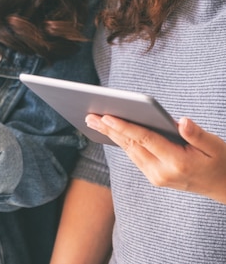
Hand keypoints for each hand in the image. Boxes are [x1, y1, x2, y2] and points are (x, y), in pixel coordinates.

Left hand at [86, 114, 225, 203]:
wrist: (224, 187)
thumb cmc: (221, 161)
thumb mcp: (216, 146)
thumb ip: (197, 134)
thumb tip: (182, 121)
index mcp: (178, 163)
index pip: (145, 140)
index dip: (125, 126)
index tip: (107, 116)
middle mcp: (162, 173)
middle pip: (131, 146)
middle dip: (109, 129)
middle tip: (90, 115)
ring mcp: (156, 178)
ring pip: (129, 151)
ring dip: (111, 135)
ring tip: (94, 121)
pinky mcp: (154, 178)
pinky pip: (134, 156)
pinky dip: (121, 142)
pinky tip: (110, 132)